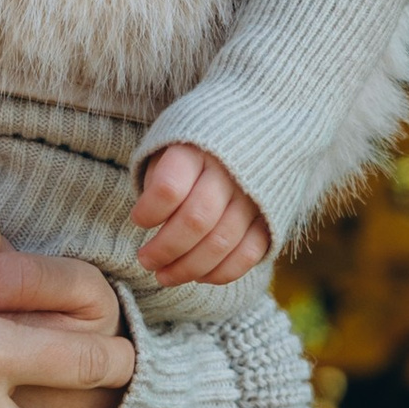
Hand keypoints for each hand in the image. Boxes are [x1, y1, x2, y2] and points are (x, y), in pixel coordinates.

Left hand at [132, 142, 269, 287]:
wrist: (252, 132)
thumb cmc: (194, 148)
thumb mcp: (168, 148)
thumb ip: (159, 180)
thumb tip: (154, 224)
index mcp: (196, 150)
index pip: (170, 188)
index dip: (149, 211)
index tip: (138, 219)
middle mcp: (228, 173)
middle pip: (195, 221)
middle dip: (165, 249)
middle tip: (146, 261)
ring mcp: (253, 197)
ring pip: (221, 243)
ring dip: (188, 268)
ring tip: (164, 275)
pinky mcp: (270, 218)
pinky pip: (248, 254)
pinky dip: (222, 272)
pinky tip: (199, 276)